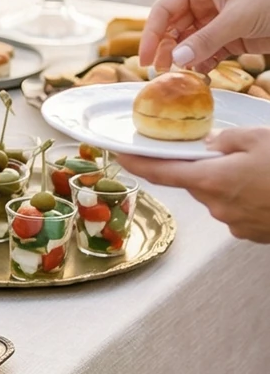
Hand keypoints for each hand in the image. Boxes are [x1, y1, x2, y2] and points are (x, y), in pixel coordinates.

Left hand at [118, 127, 269, 241]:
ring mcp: (236, 224)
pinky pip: (239, 210)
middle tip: (228, 150)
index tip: (119, 154)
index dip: (136, 162)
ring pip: (219, 196)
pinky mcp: (253, 234)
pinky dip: (246, 196)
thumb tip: (211, 145)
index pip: (161, 172)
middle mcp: (218, 207)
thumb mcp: (258, 138)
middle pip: (195, 182)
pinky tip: (268, 186)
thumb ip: (226, 140)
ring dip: (230, 181)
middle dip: (205, 166)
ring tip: (261, 169)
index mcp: (212, 180)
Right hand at [136, 0, 269, 71]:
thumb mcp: (238, 17)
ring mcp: (217, 21)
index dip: (152, 33)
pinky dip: (202, 63)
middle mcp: (204, 2)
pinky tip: (202, 73)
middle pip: (173, 28)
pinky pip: (207, 52)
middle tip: (161, 71)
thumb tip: (177, 59)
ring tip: (183, 74)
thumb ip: (206, 39)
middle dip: (167, 49)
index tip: (146, 57)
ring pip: (189, 43)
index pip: (164, 9)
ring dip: (185, 58)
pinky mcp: (230, 38)